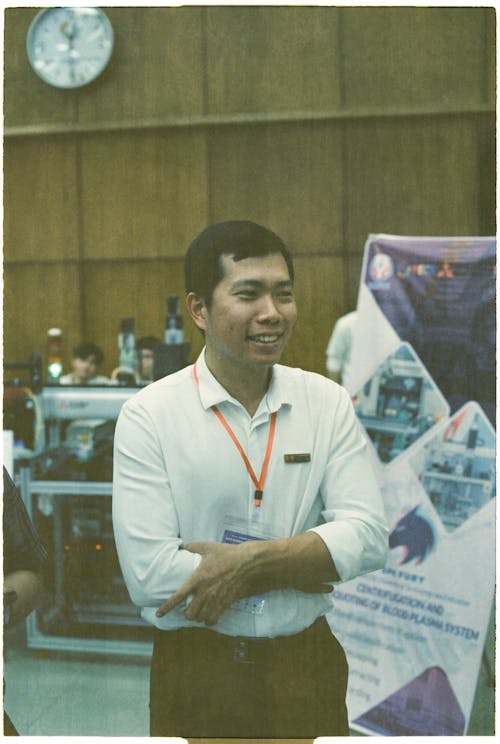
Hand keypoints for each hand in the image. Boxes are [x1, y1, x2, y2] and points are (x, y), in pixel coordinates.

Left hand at [155, 539, 332, 625]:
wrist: (248, 563)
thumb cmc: (227, 554)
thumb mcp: (209, 547)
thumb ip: (193, 547)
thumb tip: (184, 546)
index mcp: (197, 579)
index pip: (178, 597)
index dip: (167, 607)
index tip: (159, 615)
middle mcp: (205, 592)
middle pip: (190, 614)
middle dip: (187, 613)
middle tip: (188, 608)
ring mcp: (216, 600)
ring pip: (201, 618)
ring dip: (198, 617)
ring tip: (198, 611)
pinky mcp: (226, 604)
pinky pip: (214, 619)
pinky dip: (210, 619)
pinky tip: (210, 616)